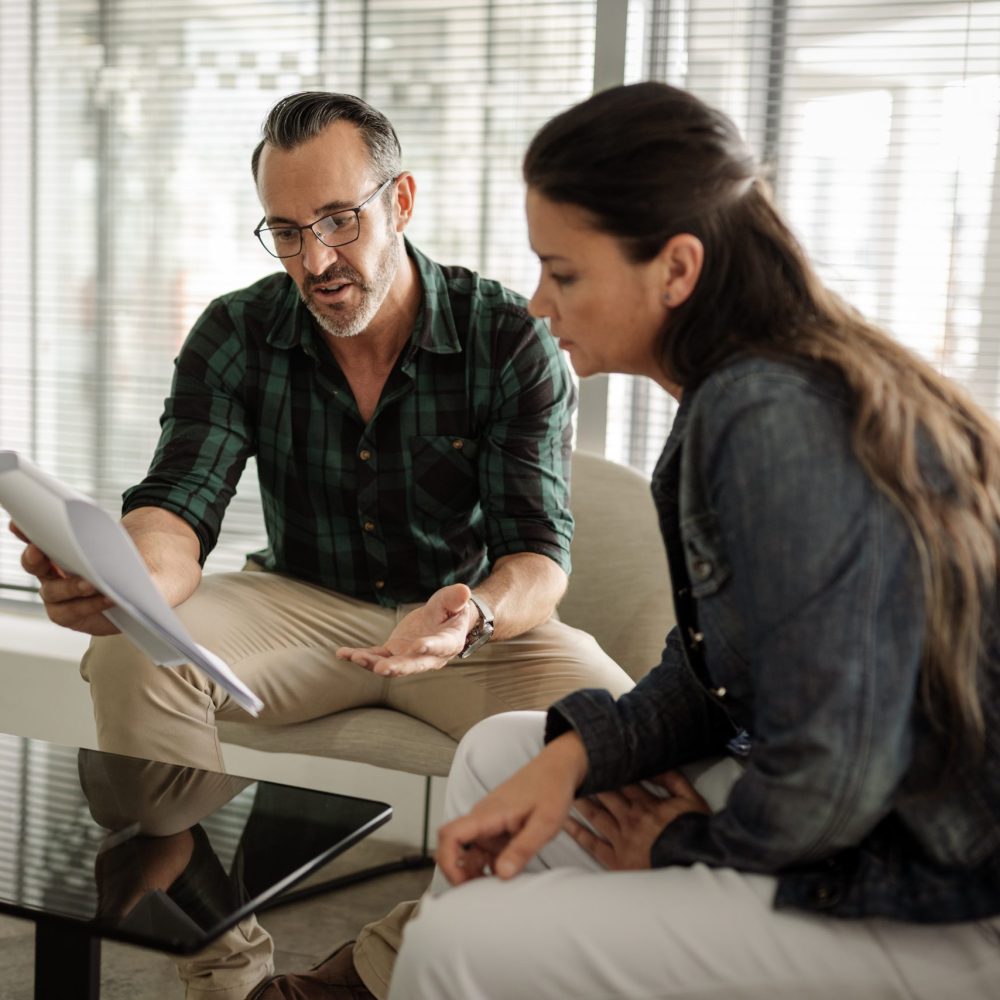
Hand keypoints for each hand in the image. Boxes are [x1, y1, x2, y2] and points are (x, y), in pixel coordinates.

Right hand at [10, 521, 117, 634]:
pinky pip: (72, 611)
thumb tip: (104, 533)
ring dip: (71, 585)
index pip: (36, 535)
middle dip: (34, 556)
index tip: (19, 524)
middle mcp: (50, 570)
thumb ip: (107, 539)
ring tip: (91, 583)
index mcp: (58, 547)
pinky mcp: (67, 615)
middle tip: (38, 550)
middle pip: (33, 563)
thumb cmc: (127, 561)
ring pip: (52, 590)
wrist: (140, 590)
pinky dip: (90, 604)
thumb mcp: (122, 546)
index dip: (25, 531)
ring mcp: (57, 594)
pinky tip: (108, 597)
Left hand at [337, 583, 476, 676]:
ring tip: (355, 657)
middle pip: (413, 665)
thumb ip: (455, 598)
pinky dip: (360, 656)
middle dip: (397, 667)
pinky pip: (376, 656)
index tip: (419, 645)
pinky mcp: (394, 652)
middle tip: (382, 669)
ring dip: (372, 663)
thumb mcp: (454, 601)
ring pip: (391, 664)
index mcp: (448, 642)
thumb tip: (464, 591)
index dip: (430, 647)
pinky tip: (342, 654)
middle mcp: (428, 656)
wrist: (443, 622)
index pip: (440, 646)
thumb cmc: (451, 610)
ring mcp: (409, 657)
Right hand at [436, 732, 587, 884]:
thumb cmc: (551, 789)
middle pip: (453, 848)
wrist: (558, 768)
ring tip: (496, 891)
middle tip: (481, 895)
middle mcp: (482, 819)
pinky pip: (483, 850)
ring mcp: (488, 824)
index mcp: (488, 814)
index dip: (448, 862)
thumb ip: (523, 848)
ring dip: (475, 872)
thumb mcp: (545, 822)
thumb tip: (502, 875)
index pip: (449, 835)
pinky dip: (487, 866)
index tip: (462, 884)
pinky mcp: (497, 829)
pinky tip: (504, 876)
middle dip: (461, 874)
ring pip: (468, 852)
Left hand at [565, 770, 710, 869]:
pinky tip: (566, 823)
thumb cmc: (694, 834)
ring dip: (582, 802)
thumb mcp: (691, 800)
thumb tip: (656, 764)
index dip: (609, 769)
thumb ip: (673, 780)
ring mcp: (621, 839)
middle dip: (591, 781)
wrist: (694, 864)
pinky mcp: (617, 860)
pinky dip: (577, 832)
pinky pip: (592, 844)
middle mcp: (630, 819)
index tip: (596, 758)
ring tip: (568, 790)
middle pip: (605, 795)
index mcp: (646, 804)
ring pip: (596, 816)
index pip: (622, 781)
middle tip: (574, 769)